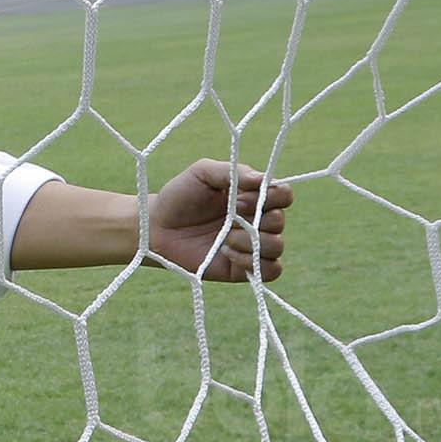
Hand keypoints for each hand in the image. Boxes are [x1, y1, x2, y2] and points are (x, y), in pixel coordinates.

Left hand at [144, 158, 290, 281]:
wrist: (157, 229)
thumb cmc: (179, 197)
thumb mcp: (202, 173)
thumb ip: (232, 172)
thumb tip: (263, 179)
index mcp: (252, 196)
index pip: (283, 194)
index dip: (269, 196)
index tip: (238, 197)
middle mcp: (257, 220)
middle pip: (280, 220)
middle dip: (254, 218)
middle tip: (228, 216)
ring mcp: (252, 245)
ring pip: (278, 245)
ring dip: (251, 241)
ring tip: (224, 238)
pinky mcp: (245, 268)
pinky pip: (272, 270)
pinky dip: (253, 262)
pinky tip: (228, 253)